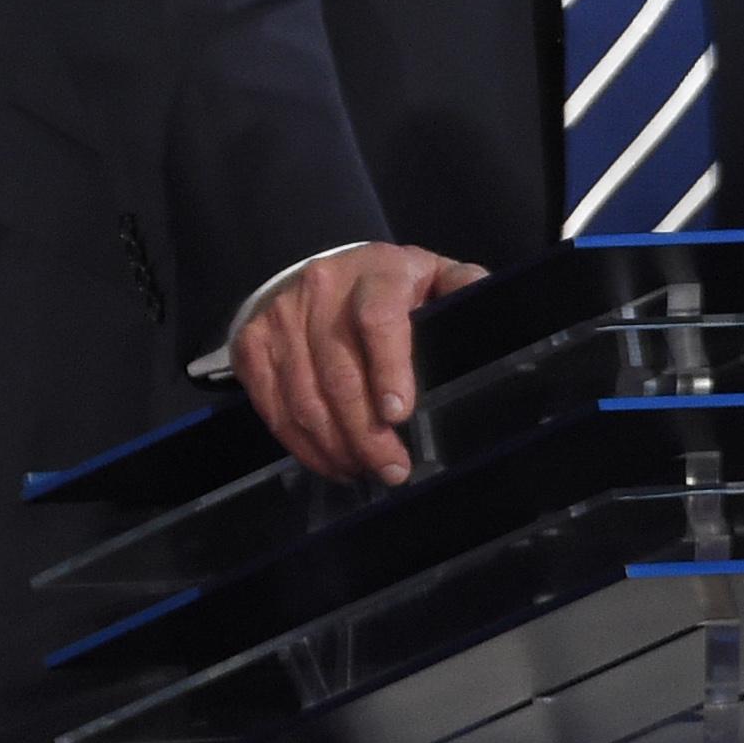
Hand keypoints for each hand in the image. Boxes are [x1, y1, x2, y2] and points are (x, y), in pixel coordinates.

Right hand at [234, 244, 489, 486]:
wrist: (319, 272)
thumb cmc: (389, 286)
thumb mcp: (433, 276)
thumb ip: (463, 287)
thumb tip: (492, 305)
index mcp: (376, 273)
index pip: (378, 319)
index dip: (388, 368)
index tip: (400, 415)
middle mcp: (321, 290)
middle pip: (339, 372)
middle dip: (366, 432)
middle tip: (393, 470)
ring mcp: (280, 317)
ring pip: (304, 397)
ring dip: (335, 445)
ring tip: (364, 470)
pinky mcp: (251, 343)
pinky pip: (273, 406)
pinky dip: (302, 444)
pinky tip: (331, 461)